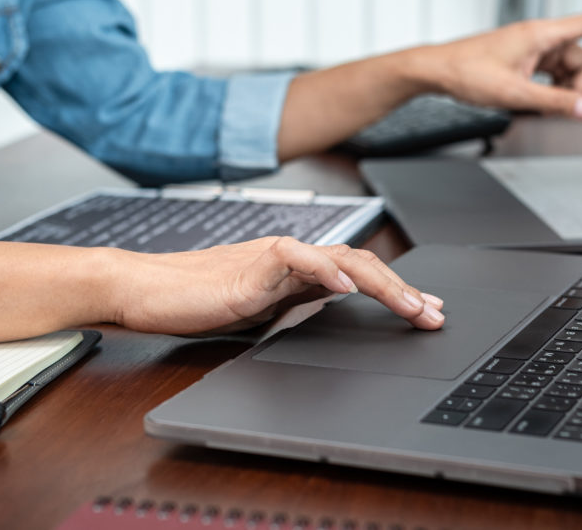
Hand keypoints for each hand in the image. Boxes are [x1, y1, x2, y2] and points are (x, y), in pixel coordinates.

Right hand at [107, 237, 444, 334]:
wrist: (146, 289)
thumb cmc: (194, 301)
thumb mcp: (258, 313)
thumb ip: (291, 309)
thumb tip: (326, 323)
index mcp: (296, 272)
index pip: (357, 275)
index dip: (396, 290)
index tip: (426, 309)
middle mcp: (292, 259)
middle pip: (361, 264)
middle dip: (403, 289)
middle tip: (434, 314)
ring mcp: (274, 258)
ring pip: (340, 257)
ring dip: (381, 282)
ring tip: (410, 304)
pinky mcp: (252, 265)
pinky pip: (295, 258)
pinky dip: (324, 270)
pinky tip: (346, 286)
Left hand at [421, 9, 581, 119]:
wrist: (437, 71)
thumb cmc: (466, 73)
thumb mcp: (515, 94)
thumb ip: (556, 103)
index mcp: (541, 33)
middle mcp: (540, 37)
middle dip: (578, 84)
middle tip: (555, 104)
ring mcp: (533, 48)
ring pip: (569, 69)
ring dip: (561, 89)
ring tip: (532, 100)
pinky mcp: (526, 59)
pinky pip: (553, 73)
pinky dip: (549, 88)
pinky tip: (530, 96)